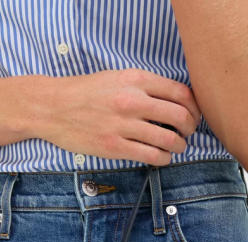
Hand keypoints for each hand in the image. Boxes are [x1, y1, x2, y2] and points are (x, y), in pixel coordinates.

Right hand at [32, 69, 201, 164]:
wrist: (53, 107)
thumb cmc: (86, 93)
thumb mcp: (118, 77)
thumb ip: (146, 86)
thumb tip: (176, 101)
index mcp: (135, 80)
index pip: (180, 93)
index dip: (194, 107)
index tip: (193, 115)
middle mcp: (132, 101)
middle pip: (180, 116)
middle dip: (190, 128)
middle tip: (188, 133)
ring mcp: (123, 125)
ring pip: (169, 140)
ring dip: (179, 147)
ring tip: (176, 147)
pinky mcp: (114, 147)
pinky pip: (152, 156)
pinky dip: (164, 159)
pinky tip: (162, 157)